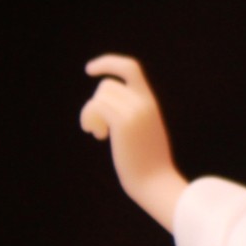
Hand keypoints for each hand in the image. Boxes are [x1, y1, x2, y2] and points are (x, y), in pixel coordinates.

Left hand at [82, 54, 187, 231]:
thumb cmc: (147, 164)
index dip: (109, 62)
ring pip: (99, 96)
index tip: (90, 70)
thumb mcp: (142, 134)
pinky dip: (90, 119)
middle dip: (95, 104)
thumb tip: (104, 109)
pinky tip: (98, 136)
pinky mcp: (123, 122)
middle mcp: (144, 102)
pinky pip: (96, 107)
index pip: (131, 68)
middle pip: (107, 86)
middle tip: (98, 128)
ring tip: (98, 133)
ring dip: (91, 114)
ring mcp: (135, 111)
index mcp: (150, 103)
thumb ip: (130, 117)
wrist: (155, 182)